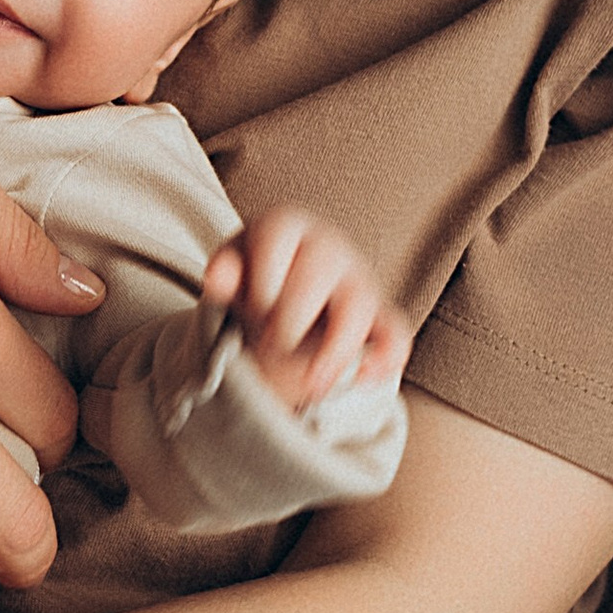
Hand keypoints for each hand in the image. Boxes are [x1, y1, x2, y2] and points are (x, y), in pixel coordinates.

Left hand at [201, 208, 409, 410]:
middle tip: (268, 348)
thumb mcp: (232, 266)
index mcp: (286, 226)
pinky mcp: (380, 316)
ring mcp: (358, 280)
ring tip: (312, 386)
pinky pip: (395, 335)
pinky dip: (385, 359)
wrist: (287, 285)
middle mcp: (328, 247)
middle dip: (291, 319)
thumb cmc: (255, 273)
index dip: (263, 277)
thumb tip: (216, 279)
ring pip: (359, 308)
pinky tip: (362, 379)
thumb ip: (224, 271)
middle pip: (318, 273)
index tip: (252, 310)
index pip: (277, 236)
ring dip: (336, 352)